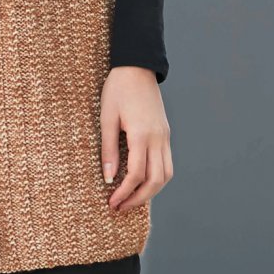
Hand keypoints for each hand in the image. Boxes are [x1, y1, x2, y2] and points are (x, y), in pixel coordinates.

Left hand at [100, 66, 172, 211]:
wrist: (137, 66)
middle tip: (120, 207)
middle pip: (156, 181)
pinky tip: (142, 180)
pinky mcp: (165, 133)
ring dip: (151, 191)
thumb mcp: (107, 117)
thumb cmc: (118, 89)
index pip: (136, 175)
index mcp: (142, 134)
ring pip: (166, 174)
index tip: (112, 202)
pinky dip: (157, 177)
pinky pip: (167, 162)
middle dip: (139, 199)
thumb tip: (109, 178)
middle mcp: (158, 138)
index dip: (124, 193)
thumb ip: (108, 149)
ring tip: (132, 198)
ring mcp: (164, 136)